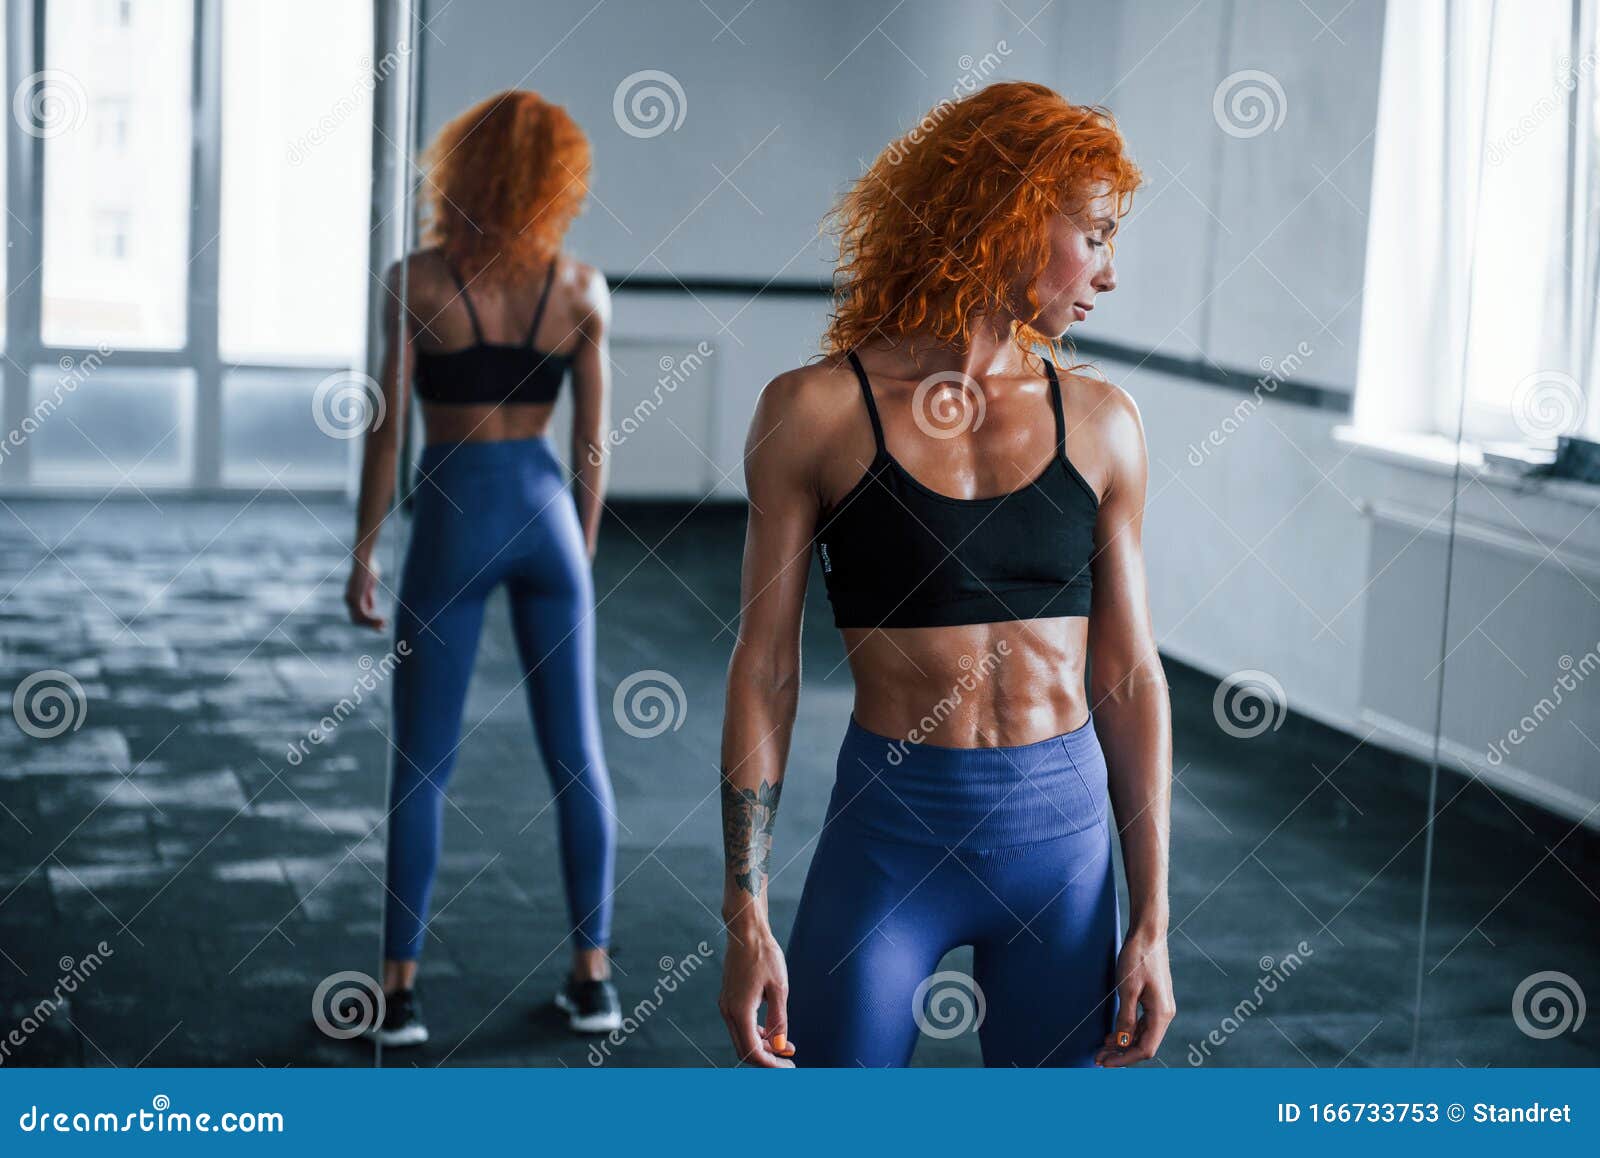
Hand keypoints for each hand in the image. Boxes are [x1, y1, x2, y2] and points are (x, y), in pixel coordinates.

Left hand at [344, 557, 387, 630]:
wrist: (364, 558)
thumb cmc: (368, 566)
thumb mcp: (370, 585)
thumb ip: (369, 596)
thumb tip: (371, 608)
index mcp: (351, 596)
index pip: (358, 614)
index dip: (369, 621)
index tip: (382, 623)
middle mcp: (348, 599)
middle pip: (357, 620)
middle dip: (370, 625)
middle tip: (383, 628)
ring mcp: (350, 599)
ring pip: (359, 619)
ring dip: (372, 624)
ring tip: (384, 624)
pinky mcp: (355, 597)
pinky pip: (363, 614)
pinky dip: (372, 619)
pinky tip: (381, 619)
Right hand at [717, 924, 794, 1067]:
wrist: (746, 931)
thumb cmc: (764, 955)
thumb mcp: (779, 988)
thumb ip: (779, 1020)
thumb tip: (781, 1047)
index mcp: (740, 1011)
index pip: (753, 1052)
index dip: (772, 1064)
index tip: (790, 1067)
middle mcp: (729, 1011)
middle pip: (745, 1050)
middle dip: (768, 1058)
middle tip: (790, 1060)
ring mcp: (727, 1005)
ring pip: (743, 1038)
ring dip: (764, 1046)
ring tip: (787, 1046)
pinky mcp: (730, 999)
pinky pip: (741, 1025)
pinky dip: (757, 1034)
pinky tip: (773, 1032)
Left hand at [1095, 925, 1173, 1066]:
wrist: (1148, 935)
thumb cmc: (1137, 958)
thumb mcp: (1127, 989)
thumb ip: (1125, 1018)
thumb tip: (1122, 1043)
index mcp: (1161, 1014)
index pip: (1145, 1049)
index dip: (1124, 1059)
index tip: (1105, 1063)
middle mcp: (1165, 1014)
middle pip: (1144, 1045)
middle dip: (1121, 1055)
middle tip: (1099, 1059)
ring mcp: (1161, 1007)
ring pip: (1142, 1036)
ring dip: (1123, 1045)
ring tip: (1102, 1049)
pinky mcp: (1155, 1001)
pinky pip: (1142, 1024)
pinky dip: (1127, 1032)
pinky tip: (1113, 1035)